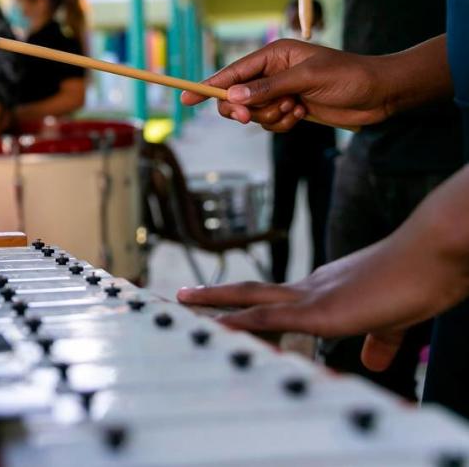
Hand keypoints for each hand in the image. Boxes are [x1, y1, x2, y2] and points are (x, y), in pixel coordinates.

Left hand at [176, 225, 468, 371]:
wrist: (434, 254)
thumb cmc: (419, 280)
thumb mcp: (392, 319)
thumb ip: (378, 340)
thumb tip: (373, 361)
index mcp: (326, 290)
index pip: (277, 301)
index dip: (248, 307)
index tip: (225, 311)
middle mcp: (311, 288)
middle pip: (251, 291)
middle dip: (216, 295)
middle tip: (182, 296)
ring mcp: (312, 297)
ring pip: (250, 299)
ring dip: (214, 303)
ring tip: (181, 303)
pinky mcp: (320, 311)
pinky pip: (268, 316)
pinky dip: (239, 323)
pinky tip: (214, 326)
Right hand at [180, 39, 388, 131]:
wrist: (380, 94)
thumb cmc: (348, 77)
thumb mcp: (307, 79)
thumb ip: (268, 88)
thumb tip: (233, 98)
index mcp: (273, 55)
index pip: (233, 72)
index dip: (208, 86)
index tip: (185, 97)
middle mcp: (273, 73)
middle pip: (236, 97)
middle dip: (243, 109)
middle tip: (245, 118)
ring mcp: (281, 92)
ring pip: (254, 114)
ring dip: (272, 117)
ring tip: (296, 108)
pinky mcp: (290, 109)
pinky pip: (270, 123)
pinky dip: (283, 124)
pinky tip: (302, 115)